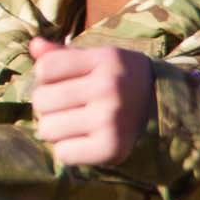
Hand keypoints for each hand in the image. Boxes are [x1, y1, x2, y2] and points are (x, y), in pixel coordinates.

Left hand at [30, 37, 154, 166]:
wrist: (164, 112)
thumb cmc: (119, 82)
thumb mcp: (97, 60)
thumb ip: (62, 54)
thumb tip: (35, 46)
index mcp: (105, 59)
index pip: (45, 68)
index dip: (47, 77)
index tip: (64, 81)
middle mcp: (109, 88)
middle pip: (41, 101)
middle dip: (49, 105)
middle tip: (69, 107)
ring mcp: (111, 119)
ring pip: (47, 129)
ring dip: (55, 129)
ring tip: (75, 124)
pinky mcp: (112, 148)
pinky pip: (63, 154)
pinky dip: (68, 150)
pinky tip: (84, 141)